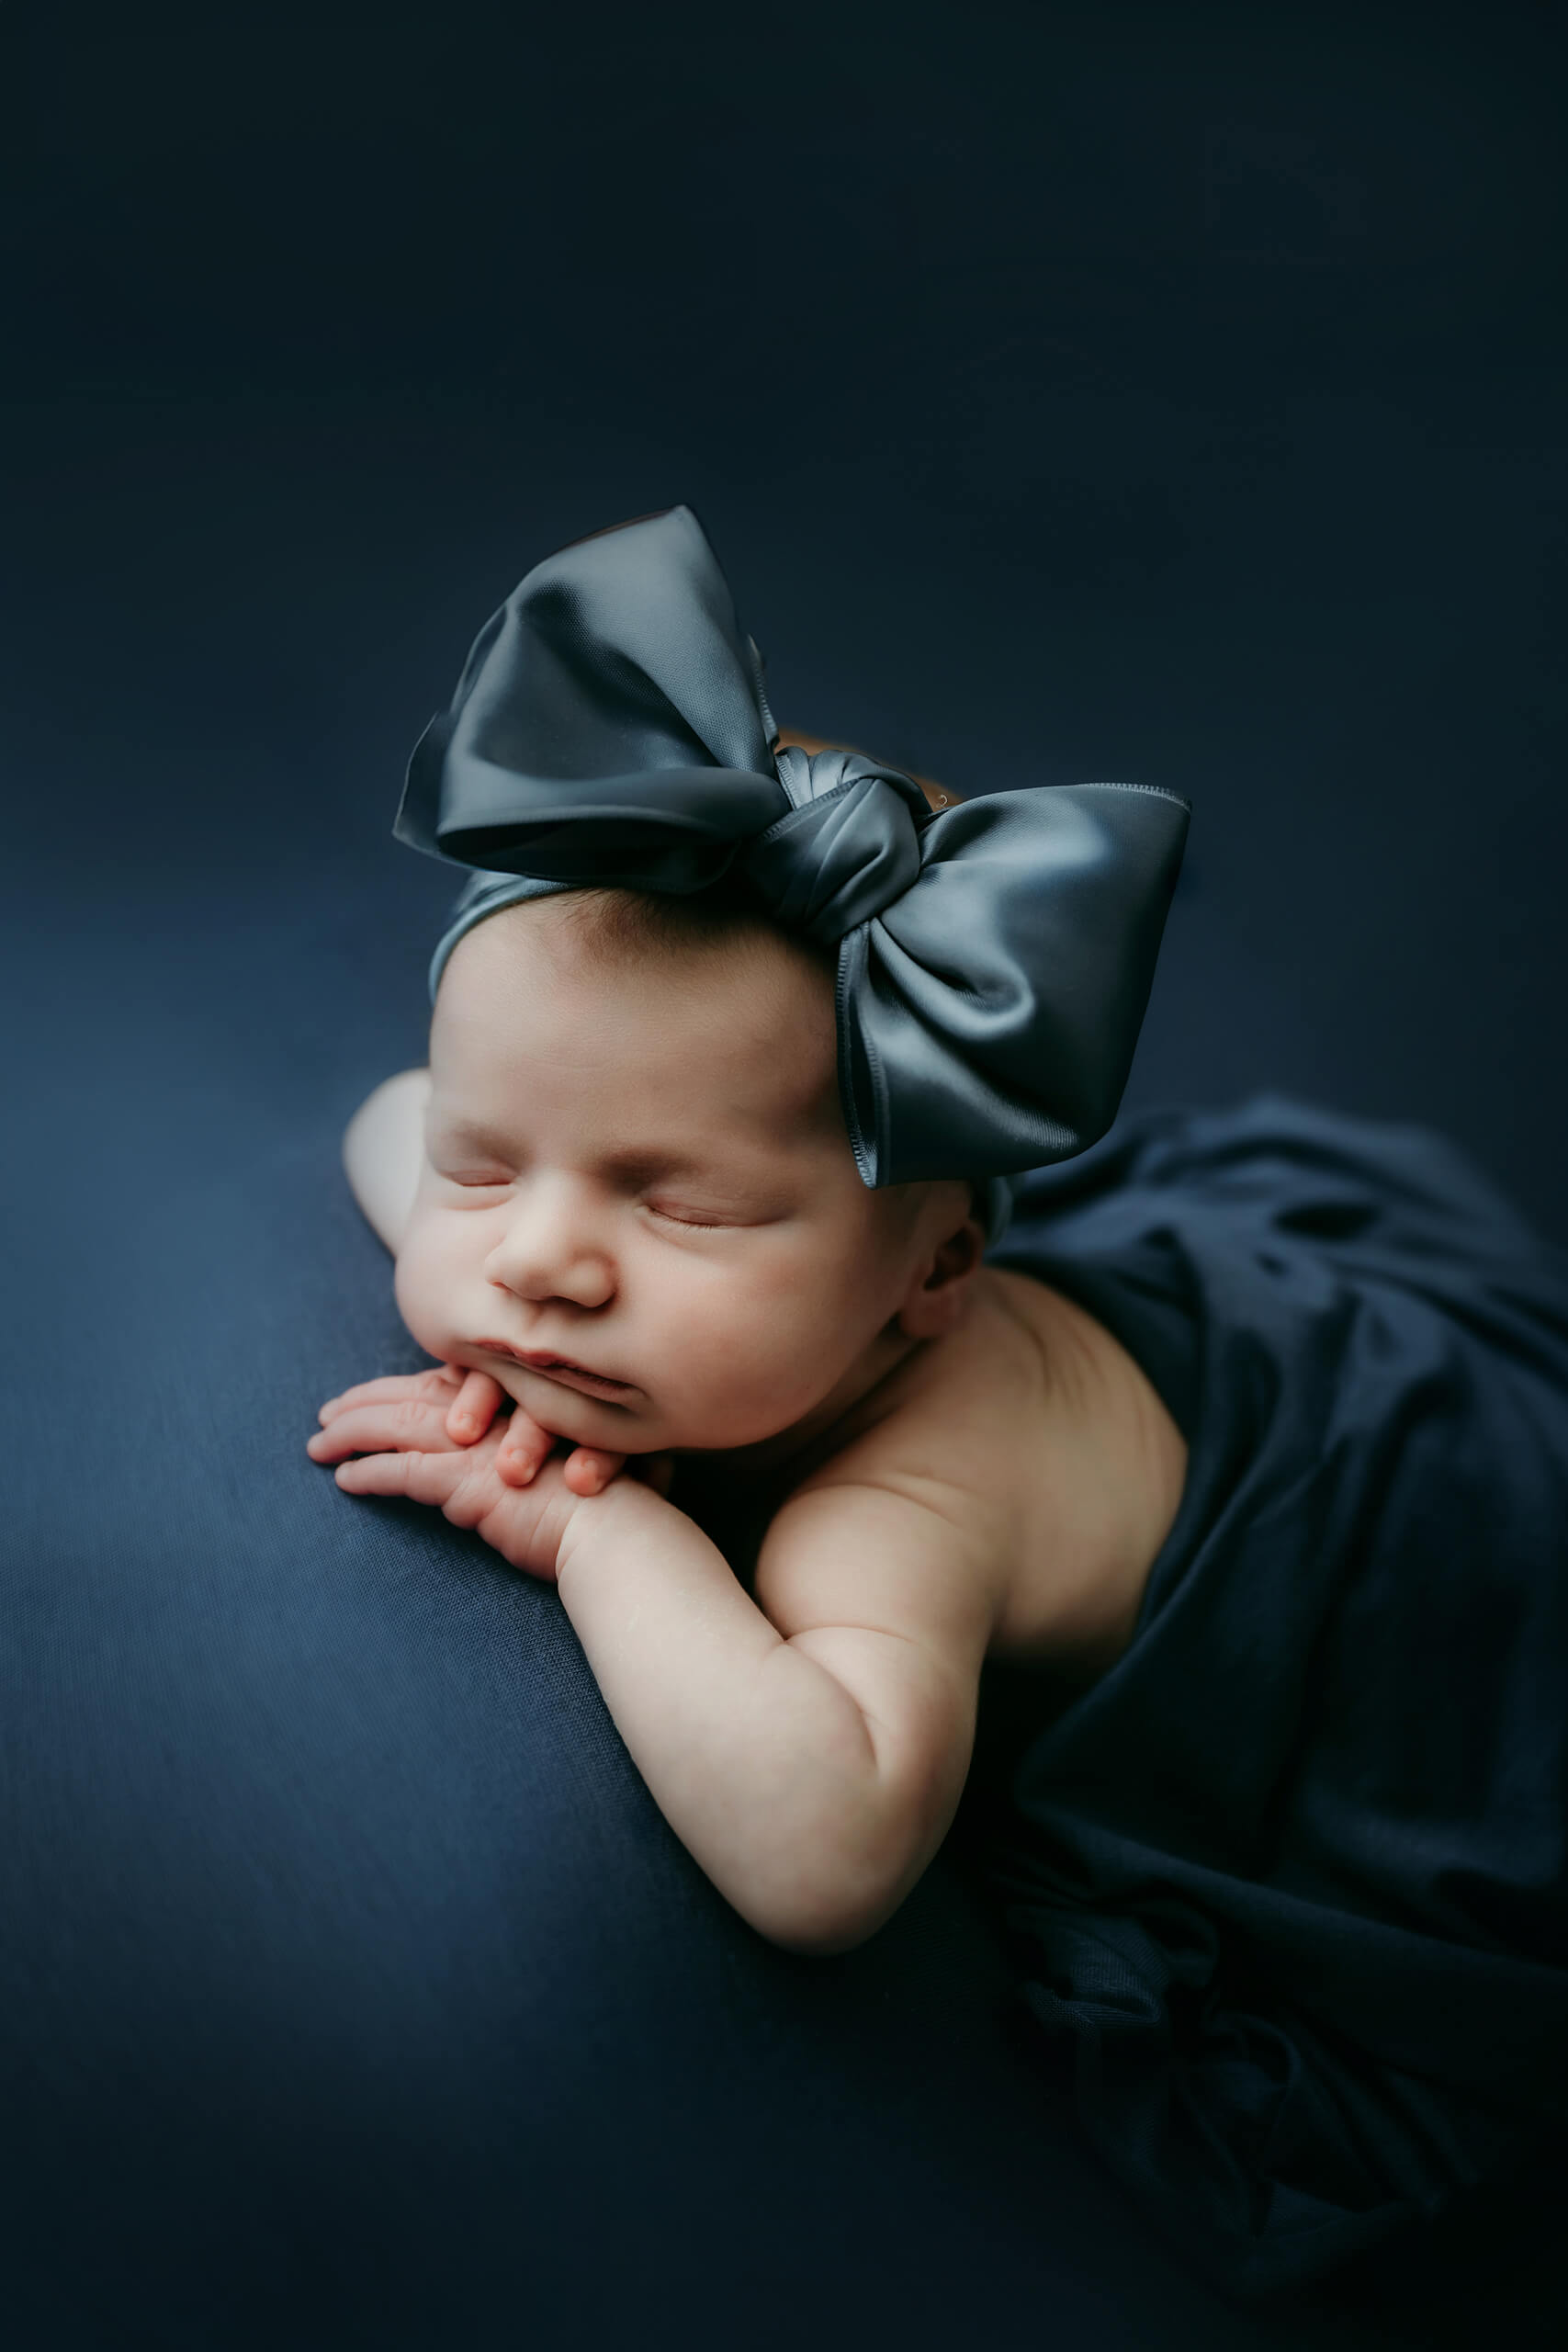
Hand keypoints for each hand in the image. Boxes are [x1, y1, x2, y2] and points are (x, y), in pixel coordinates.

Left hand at [320, 1419, 669, 1584]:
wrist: (623, 1528)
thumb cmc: (614, 1500)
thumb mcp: (579, 1455)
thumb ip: (545, 1448)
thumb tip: (517, 1469)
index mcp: (519, 1397)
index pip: (445, 1383)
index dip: (405, 1385)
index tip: (373, 1394)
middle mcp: (494, 1412)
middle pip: (411, 1395)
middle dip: (364, 1402)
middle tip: (327, 1414)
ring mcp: (477, 1444)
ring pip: (396, 1425)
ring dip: (351, 1433)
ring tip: (318, 1445)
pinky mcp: (463, 1481)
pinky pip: (400, 1471)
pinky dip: (368, 1473)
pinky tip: (344, 1480)